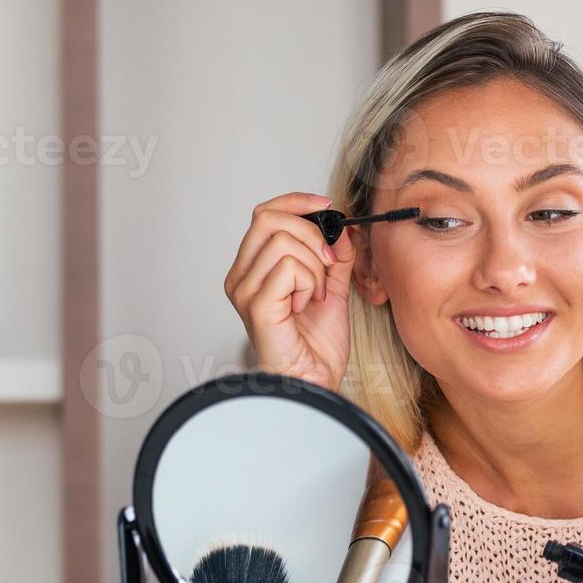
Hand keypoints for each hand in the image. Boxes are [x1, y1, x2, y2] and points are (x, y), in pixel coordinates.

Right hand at [224, 191, 356, 389]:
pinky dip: (309, 282)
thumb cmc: (315, 346)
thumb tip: (341, 226)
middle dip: (310, 233)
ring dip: (314, 266)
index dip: (296, 202)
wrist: (315, 380)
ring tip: (314, 294)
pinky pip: (288, 266)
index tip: (327, 206)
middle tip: (327, 264)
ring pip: (284, 242)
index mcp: (253, 268)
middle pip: (269, 218)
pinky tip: (306, 304)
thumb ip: (334, 256)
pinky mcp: (256, 303)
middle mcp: (241, 276)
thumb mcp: (332, 287)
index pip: (265, 213)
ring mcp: (245, 290)